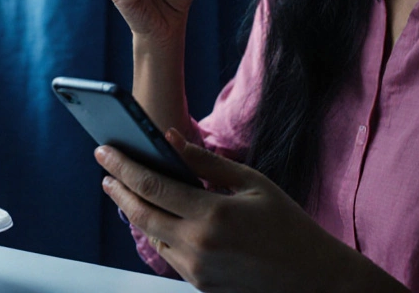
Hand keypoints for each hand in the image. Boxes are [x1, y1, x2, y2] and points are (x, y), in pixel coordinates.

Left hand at [96, 130, 407, 292]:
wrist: (314, 279)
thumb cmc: (287, 225)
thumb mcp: (252, 184)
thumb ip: (206, 163)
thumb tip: (171, 139)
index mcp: (212, 214)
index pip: (152, 185)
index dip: (122, 166)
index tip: (104, 151)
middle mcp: (198, 245)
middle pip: (140, 214)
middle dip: (118, 189)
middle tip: (106, 170)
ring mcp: (197, 269)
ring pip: (151, 236)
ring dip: (136, 212)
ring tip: (127, 189)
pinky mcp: (199, 285)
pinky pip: (168, 254)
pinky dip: (158, 232)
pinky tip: (157, 216)